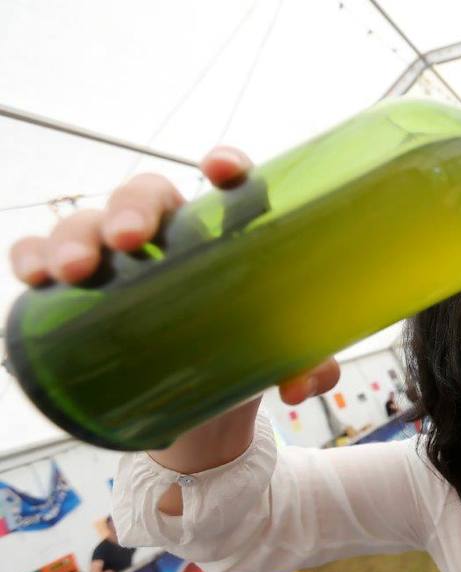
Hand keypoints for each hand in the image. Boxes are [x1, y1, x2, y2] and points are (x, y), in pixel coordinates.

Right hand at [8, 146, 338, 408]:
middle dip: (131, 207)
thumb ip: (312, 364)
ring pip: (90, 223)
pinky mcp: (84, 293)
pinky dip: (31, 256)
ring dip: (75, 236)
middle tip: (130, 240)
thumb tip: (302, 384)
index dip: (225, 164)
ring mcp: (123, 260)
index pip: (227, 182)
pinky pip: (46, 258)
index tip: (221, 170)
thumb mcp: (289, 356)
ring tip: (74, 270)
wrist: (208, 401)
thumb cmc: (252, 352)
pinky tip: (32, 276)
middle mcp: (172, 235)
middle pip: (147, 195)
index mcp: (228, 233)